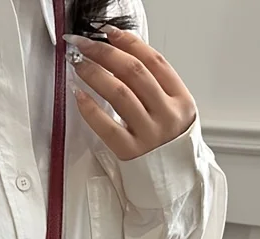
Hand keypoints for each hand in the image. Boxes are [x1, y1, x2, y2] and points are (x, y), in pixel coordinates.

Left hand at [65, 26, 196, 160]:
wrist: (172, 185)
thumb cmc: (168, 146)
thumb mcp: (174, 112)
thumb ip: (155, 88)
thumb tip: (121, 57)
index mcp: (181, 100)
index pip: (154, 61)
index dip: (130, 43)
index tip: (108, 33)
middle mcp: (167, 114)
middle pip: (134, 73)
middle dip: (105, 53)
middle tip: (84, 45)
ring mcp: (149, 134)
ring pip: (119, 94)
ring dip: (94, 74)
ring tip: (78, 64)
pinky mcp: (131, 153)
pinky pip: (106, 126)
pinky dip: (90, 108)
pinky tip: (78, 94)